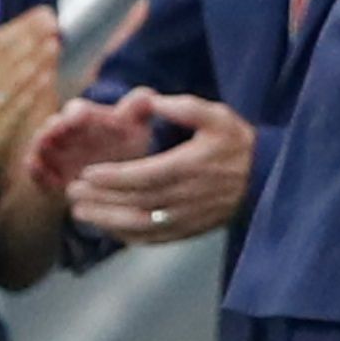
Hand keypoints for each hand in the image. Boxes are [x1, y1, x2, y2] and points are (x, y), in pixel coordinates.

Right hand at [0, 6, 61, 184]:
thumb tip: (14, 32)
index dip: (17, 27)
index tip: (40, 14)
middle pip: (2, 56)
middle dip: (29, 36)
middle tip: (52, 21)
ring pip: (11, 78)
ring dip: (34, 59)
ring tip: (54, 43)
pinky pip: (16, 105)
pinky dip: (32, 90)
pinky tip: (48, 76)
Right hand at [25, 90, 160, 192]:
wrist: (116, 164)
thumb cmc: (128, 138)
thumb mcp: (136, 125)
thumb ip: (140, 109)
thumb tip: (147, 96)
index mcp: (85, 115)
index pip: (77, 111)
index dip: (76, 115)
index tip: (79, 118)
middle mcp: (65, 130)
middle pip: (52, 127)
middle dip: (50, 132)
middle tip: (50, 137)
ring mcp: (54, 151)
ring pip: (39, 149)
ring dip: (37, 153)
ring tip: (35, 162)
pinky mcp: (48, 171)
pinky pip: (37, 173)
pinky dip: (38, 176)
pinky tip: (49, 184)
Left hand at [65, 94, 254, 244]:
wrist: (268, 178)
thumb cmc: (237, 143)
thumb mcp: (216, 116)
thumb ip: (184, 108)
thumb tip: (151, 102)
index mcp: (189, 166)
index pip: (143, 176)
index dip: (112, 178)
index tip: (86, 174)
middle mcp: (186, 196)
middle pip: (135, 202)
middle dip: (100, 199)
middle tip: (71, 193)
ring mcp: (188, 217)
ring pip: (141, 224)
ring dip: (107, 221)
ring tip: (80, 213)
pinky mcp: (190, 230)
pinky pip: (154, 238)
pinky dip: (128, 236)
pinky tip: (109, 230)